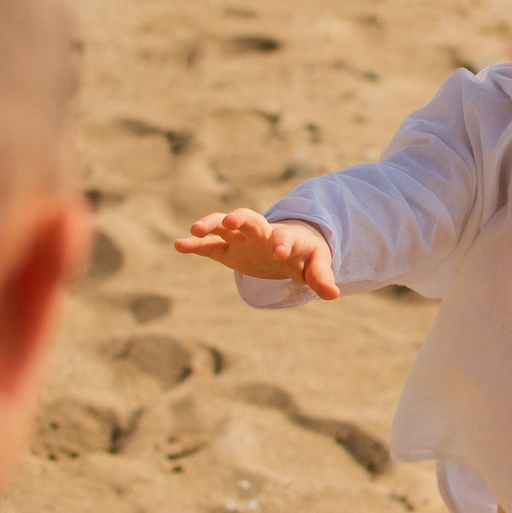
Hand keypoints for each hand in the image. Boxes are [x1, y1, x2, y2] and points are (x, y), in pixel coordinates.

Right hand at [172, 209, 340, 299]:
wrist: (289, 246)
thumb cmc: (304, 254)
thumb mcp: (315, 264)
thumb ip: (320, 277)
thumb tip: (333, 294)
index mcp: (285, 236)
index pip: (284, 236)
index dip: (282, 242)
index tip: (278, 250)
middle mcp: (261, 233)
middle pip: (250, 219)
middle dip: (241, 217)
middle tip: (231, 220)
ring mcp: (242, 239)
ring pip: (224, 226)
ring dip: (211, 224)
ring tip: (194, 230)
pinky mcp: (228, 249)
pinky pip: (209, 245)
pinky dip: (195, 245)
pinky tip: (178, 244)